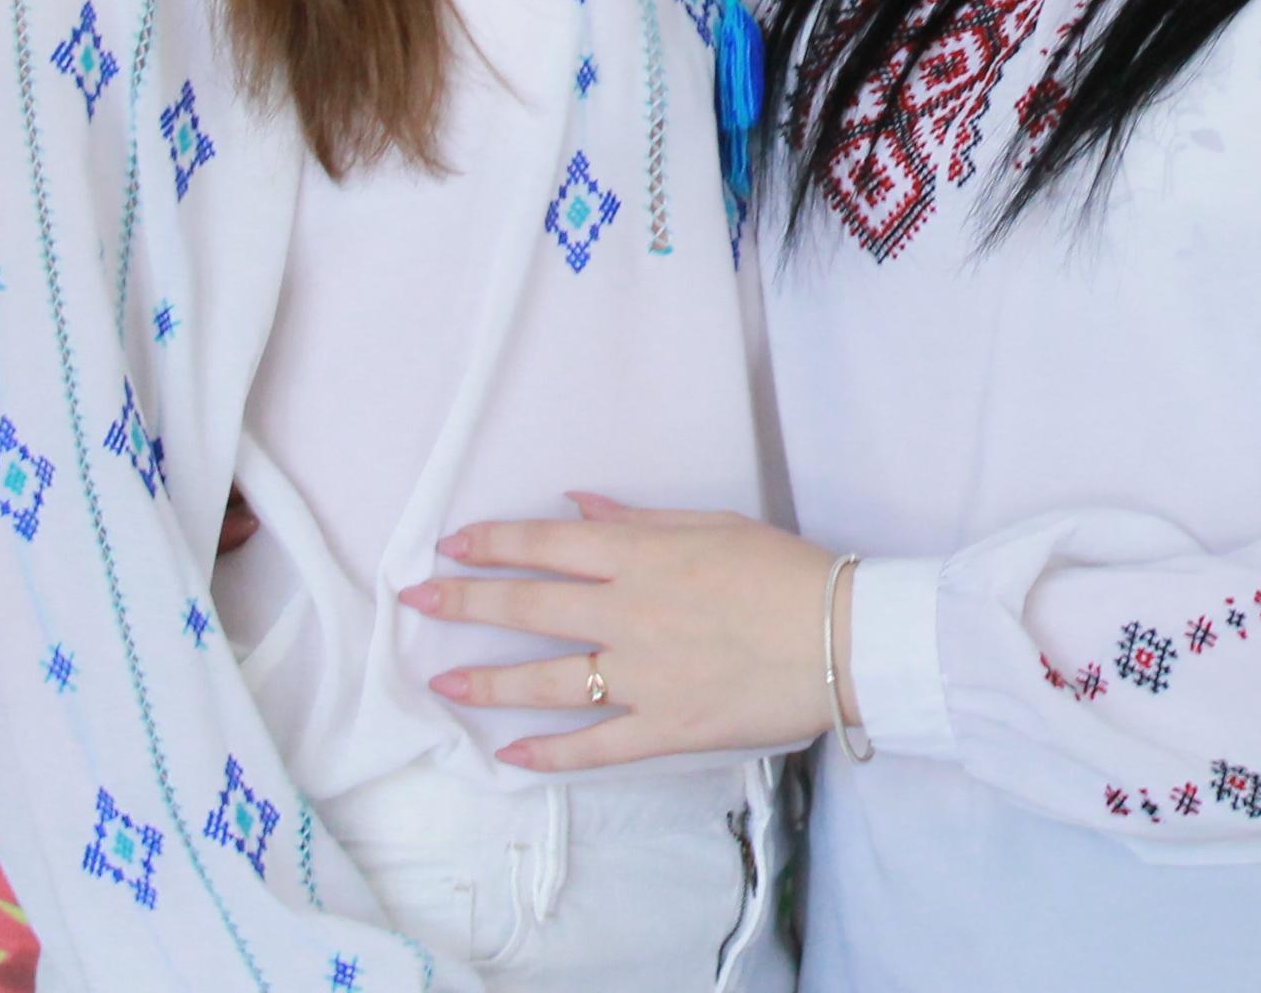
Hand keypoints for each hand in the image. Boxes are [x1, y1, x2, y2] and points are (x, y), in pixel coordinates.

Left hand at [399, 495, 845, 765]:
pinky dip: (548, 755)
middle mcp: (629, 613)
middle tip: (416, 601)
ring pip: (545, 682)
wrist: (845, 636)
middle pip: (528, 607)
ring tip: (443, 685)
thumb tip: (577, 505)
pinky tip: (510, 756)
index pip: (547, 545)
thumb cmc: (786, 572)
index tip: (451, 544)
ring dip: (486, 683)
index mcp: (642, 557)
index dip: (493, 543)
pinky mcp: (663, 727)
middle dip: (465, 602)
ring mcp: (642, 675)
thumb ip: (638, 520)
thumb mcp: (713, 525)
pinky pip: (593, 747)